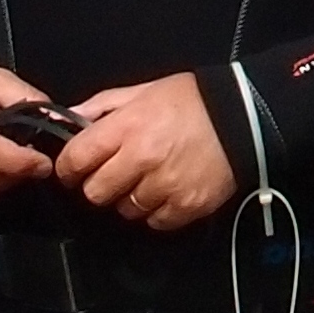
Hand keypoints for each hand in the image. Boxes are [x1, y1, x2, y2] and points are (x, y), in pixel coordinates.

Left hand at [57, 72, 238, 230]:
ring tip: (148, 179)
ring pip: (125, 210)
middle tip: (115, 174)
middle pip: (95, 193)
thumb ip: (102, 106)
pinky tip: (167, 190)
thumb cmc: (192, 101)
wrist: (244, 117)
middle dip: (100, 185)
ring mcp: (165, 186)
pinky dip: (157, 210)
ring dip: (130, 198)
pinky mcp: (186, 206)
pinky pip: (155, 221)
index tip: (74, 169)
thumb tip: (69, 118)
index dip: (69, 167)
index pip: (75, 160)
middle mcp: (141, 159)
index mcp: (126, 127)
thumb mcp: (143, 91)